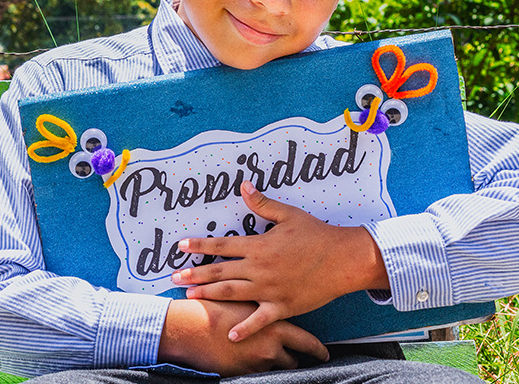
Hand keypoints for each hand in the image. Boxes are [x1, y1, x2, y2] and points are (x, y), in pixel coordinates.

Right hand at [158, 298, 328, 375]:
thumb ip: (263, 305)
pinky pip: (257, 374)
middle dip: (293, 358)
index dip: (317, 349)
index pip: (306, 342)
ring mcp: (257, 363)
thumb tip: (273, 302)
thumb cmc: (214, 308)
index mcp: (274, 326)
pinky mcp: (243, 373)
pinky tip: (245, 358)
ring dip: (272, 363)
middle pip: (293, 360)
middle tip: (295, 356)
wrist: (189, 327)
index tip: (324, 353)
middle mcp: (270, 347)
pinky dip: (253, 366)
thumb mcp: (245, 299)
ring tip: (263, 354)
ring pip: (276, 369)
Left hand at [170, 181, 389, 341]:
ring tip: (190, 296)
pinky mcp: (283, 306)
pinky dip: (244, 328)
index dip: (199, 246)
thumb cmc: (317, 235)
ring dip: (209, 295)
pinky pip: (260, 320)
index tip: (181, 246)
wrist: (344, 259)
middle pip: (220, 272)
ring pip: (232, 293)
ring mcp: (270, 289)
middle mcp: (259, 268)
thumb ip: (263, 203)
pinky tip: (230, 334)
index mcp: (259, 245)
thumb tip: (244, 185)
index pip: (222, 245)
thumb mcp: (289, 215)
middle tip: (174, 277)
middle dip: (195, 275)